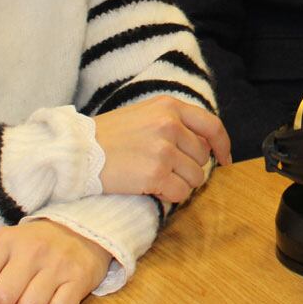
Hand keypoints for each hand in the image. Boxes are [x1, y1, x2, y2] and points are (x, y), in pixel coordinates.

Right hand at [91, 95, 231, 203]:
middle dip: (189, 168)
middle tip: (164, 170)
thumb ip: (173, 123)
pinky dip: (170, 196)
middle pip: (202, 157)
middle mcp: (170, 125)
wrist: (77, 151)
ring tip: (154, 178)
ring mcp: (164, 149)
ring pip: (195, 178)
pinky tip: (150, 188)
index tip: (225, 159)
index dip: (222, 145)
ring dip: (180, 184)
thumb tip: (204, 146)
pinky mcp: (156, 174)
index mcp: (169, 106)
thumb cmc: (107, 136)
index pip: (211, 126)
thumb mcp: (143, 114)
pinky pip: (180, 193)